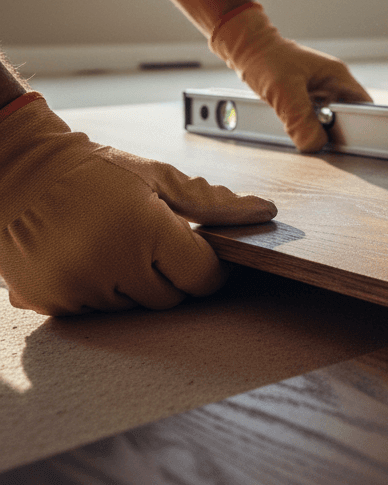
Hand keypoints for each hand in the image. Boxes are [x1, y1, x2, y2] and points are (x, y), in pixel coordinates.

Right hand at [0, 95, 276, 315]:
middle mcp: (111, 265)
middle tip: (156, 242)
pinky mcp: (51, 303)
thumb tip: (266, 212)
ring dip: (137, 284)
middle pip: (172, 297)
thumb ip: (212, 201)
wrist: (17, 172)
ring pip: (135, 308)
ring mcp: (78, 288)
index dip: (212, 268)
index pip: (203, 276)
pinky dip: (103, 292)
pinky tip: (91, 257)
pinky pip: (98, 313)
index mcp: (145, 231)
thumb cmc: (94, 171)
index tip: (206, 255)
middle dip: (174, 273)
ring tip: (118, 244)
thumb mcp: (158, 177)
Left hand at [209, 4, 372, 152]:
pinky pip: (313, 118)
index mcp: (338, 76)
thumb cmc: (265, 57)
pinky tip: (293, 125)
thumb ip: (300, 118)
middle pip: (348, 116)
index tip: (350, 141)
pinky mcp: (306, 98)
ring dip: (318, 129)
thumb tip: (315, 144)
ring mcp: (320, 91)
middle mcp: (333, 83)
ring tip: (304, 130)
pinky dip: (305, 126)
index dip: (361, 124)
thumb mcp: (284, 90)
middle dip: (336, 131)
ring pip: (330, 120)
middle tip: (321, 140)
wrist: (244, 47)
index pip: (364, 105)